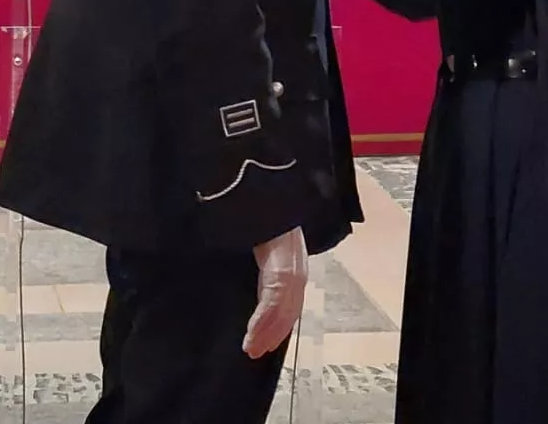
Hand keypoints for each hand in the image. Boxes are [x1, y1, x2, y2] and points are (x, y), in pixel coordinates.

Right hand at [244, 226, 307, 357]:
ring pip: (282, 310)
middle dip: (272, 334)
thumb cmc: (259, 217)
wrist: (265, 195)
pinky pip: (273, 301)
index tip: (264, 343)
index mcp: (293, 264)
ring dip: (266, 333)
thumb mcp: (263, 244)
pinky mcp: (282, 267)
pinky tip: (252, 334)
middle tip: (254, 352)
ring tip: (251, 349)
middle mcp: (297, 268)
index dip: (277, 325)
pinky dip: (262, 320)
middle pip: (288, 311)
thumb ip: (263, 265)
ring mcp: (292, 268)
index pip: (289, 303)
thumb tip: (254, 282)